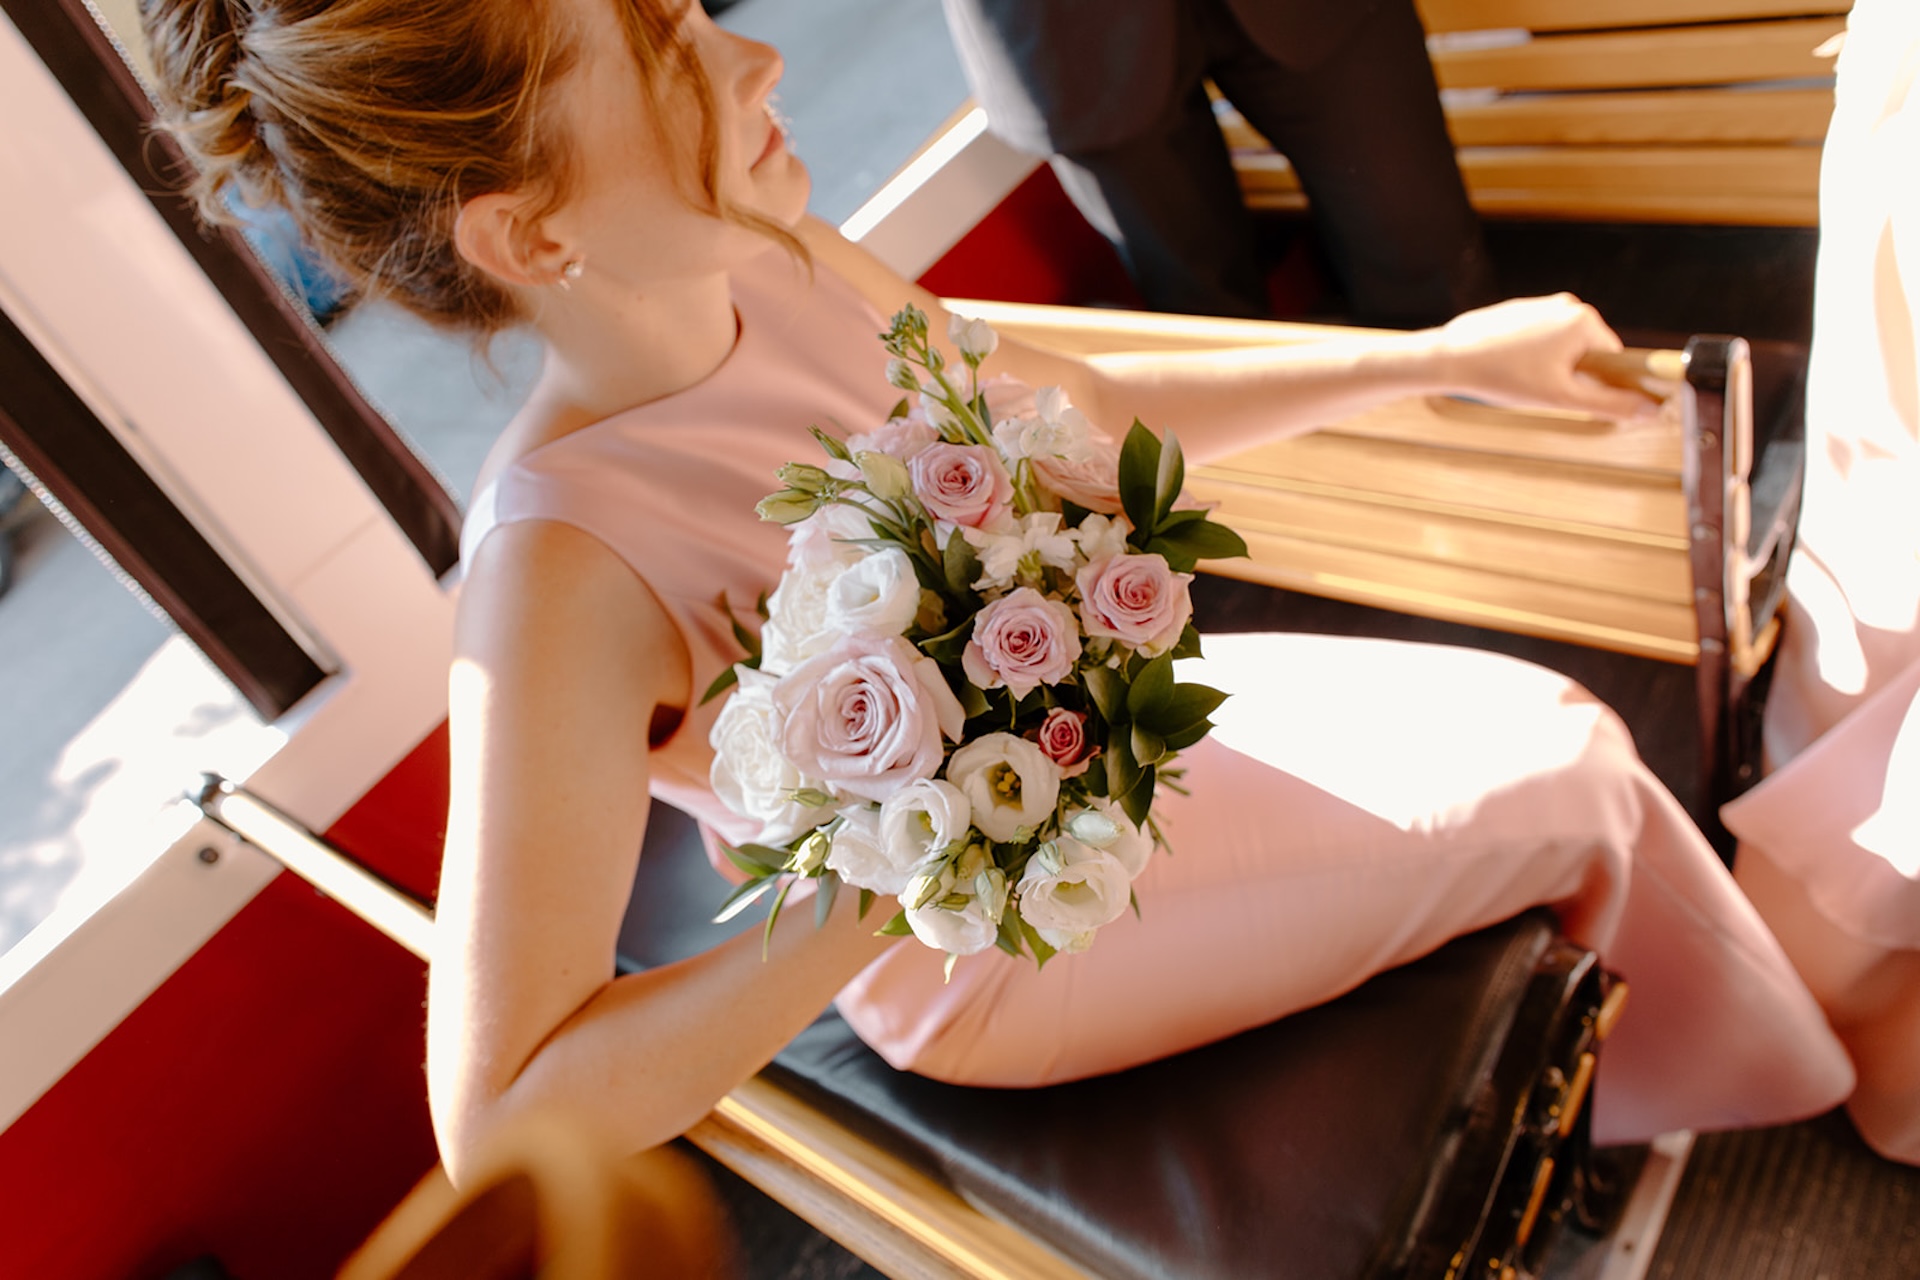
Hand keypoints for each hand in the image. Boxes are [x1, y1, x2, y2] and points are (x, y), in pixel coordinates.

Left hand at [1434, 293, 1660, 418]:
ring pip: (1560, 349)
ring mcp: (1541, 305)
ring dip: (1548, 368)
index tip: (1573, 396)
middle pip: (1587, 353)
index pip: (1612, 360)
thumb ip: (1610, 404)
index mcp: (1584, 320)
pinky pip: (1537, 339)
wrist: (1449, 359)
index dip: (1598, 385)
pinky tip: (1507, 367)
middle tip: (1540, 389)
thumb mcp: (1562, 397)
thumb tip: (1650, 410)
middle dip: (1569, 376)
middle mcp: (1567, 304)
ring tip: (1519, 377)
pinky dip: (1528, 357)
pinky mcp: (1519, 310)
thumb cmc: (1504, 376)